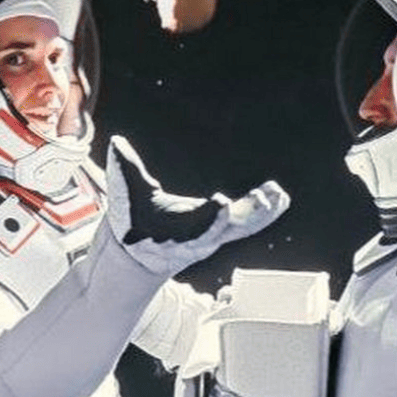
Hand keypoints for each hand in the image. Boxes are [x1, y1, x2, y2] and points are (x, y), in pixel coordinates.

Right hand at [104, 135, 289, 275]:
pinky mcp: (222, 231)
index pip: (194, 226)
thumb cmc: (133, 223)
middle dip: (247, 216)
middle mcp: (198, 239)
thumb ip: (124, 169)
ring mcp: (213, 236)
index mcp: (174, 231)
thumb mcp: (125, 195)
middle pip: (227, 230)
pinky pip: (247, 224)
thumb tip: (117, 142)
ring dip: (262, 213)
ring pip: (242, 228)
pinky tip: (278, 197)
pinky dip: (263, 212)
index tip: (221, 203)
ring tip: (277, 195)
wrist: (138, 255)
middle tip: (266, 200)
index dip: (209, 217)